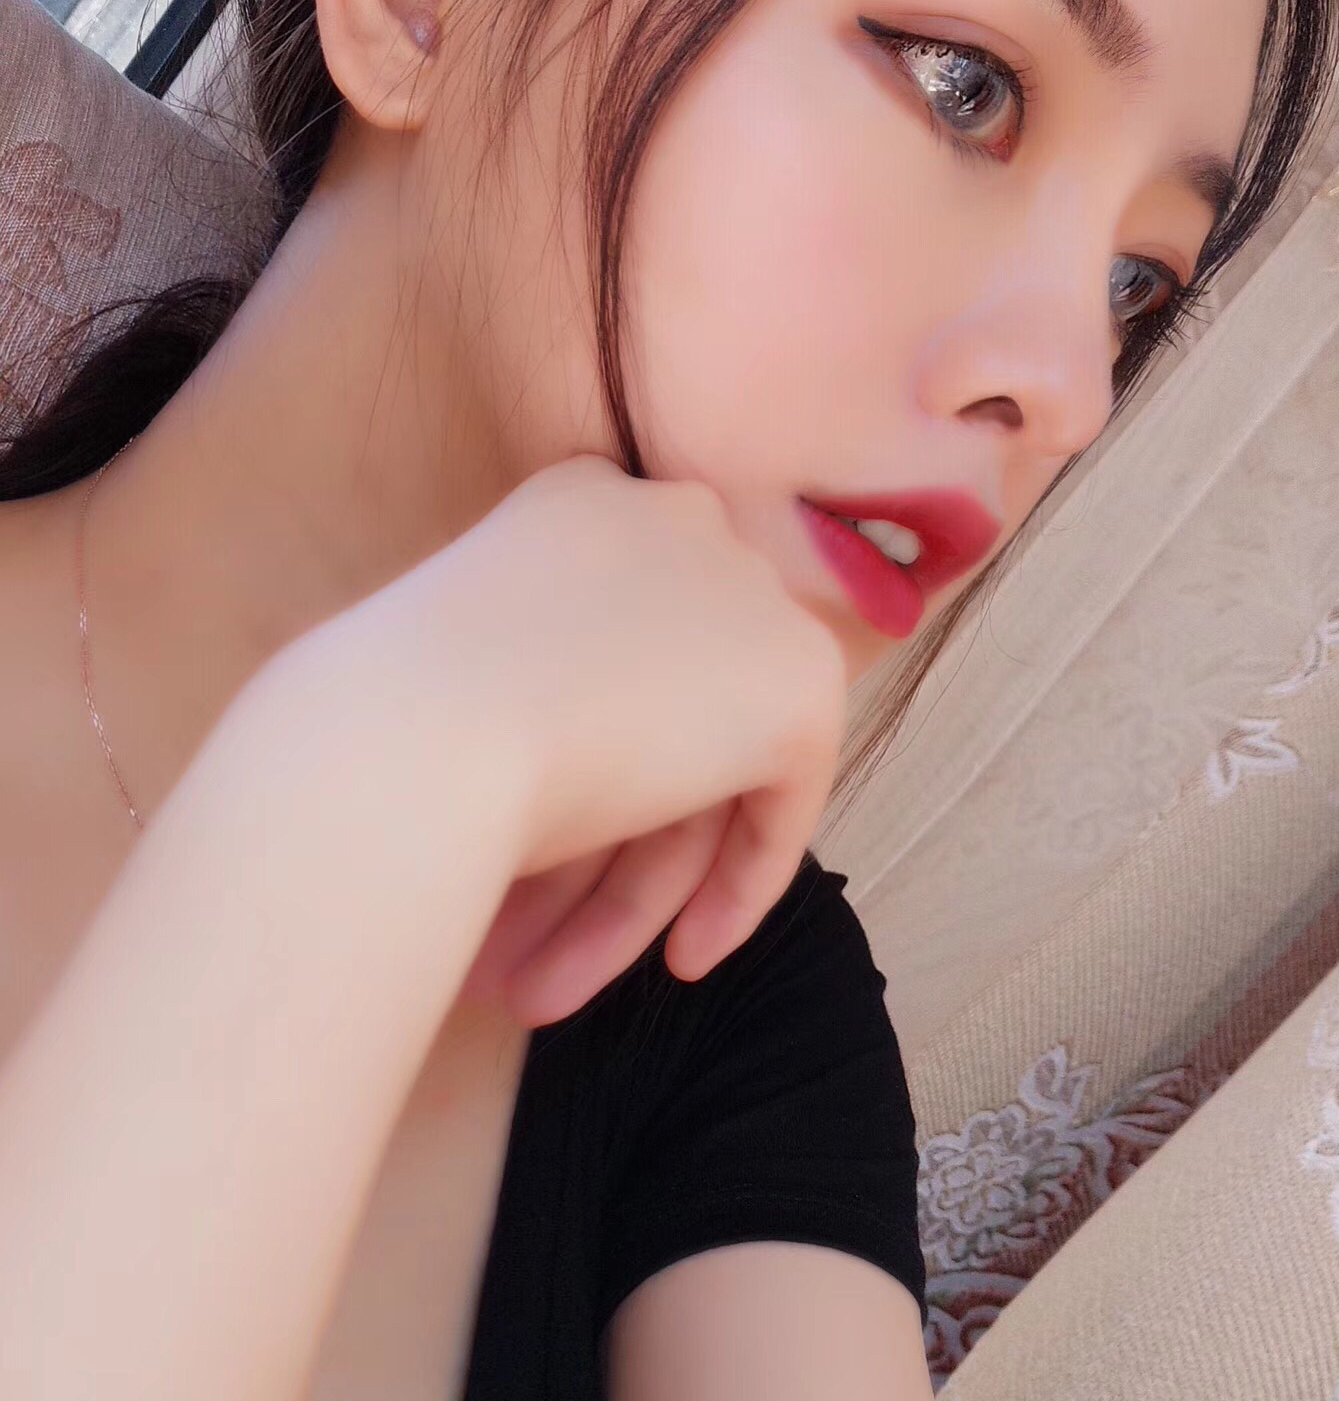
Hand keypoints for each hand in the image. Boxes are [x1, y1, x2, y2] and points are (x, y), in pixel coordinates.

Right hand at [275, 455, 848, 1020]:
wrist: (414, 736)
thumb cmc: (390, 709)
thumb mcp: (453, 667)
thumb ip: (530, 686)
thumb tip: (566, 774)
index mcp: (583, 496)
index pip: (612, 642)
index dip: (582, 754)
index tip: (535, 837)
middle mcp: (676, 521)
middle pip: (659, 713)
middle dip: (593, 849)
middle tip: (522, 947)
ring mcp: (747, 595)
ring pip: (694, 775)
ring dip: (623, 898)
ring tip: (547, 990)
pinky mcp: (799, 680)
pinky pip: (775, 808)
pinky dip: (730, 888)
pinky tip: (680, 957)